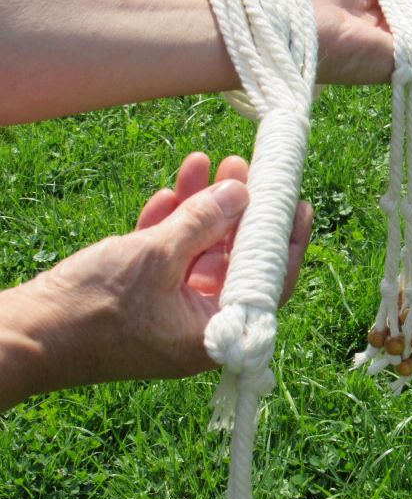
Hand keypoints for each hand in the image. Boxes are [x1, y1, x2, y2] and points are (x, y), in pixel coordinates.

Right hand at [0, 153, 311, 407]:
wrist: (29, 335)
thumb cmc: (92, 308)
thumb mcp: (155, 256)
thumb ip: (203, 223)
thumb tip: (241, 193)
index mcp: (216, 332)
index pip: (268, 285)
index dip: (284, 241)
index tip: (295, 203)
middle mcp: (201, 324)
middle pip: (234, 262)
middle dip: (237, 212)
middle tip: (243, 168)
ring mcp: (173, 310)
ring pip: (200, 253)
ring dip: (202, 210)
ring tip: (206, 163)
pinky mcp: (147, 297)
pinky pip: (171, 259)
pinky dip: (172, 228)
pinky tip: (170, 193)